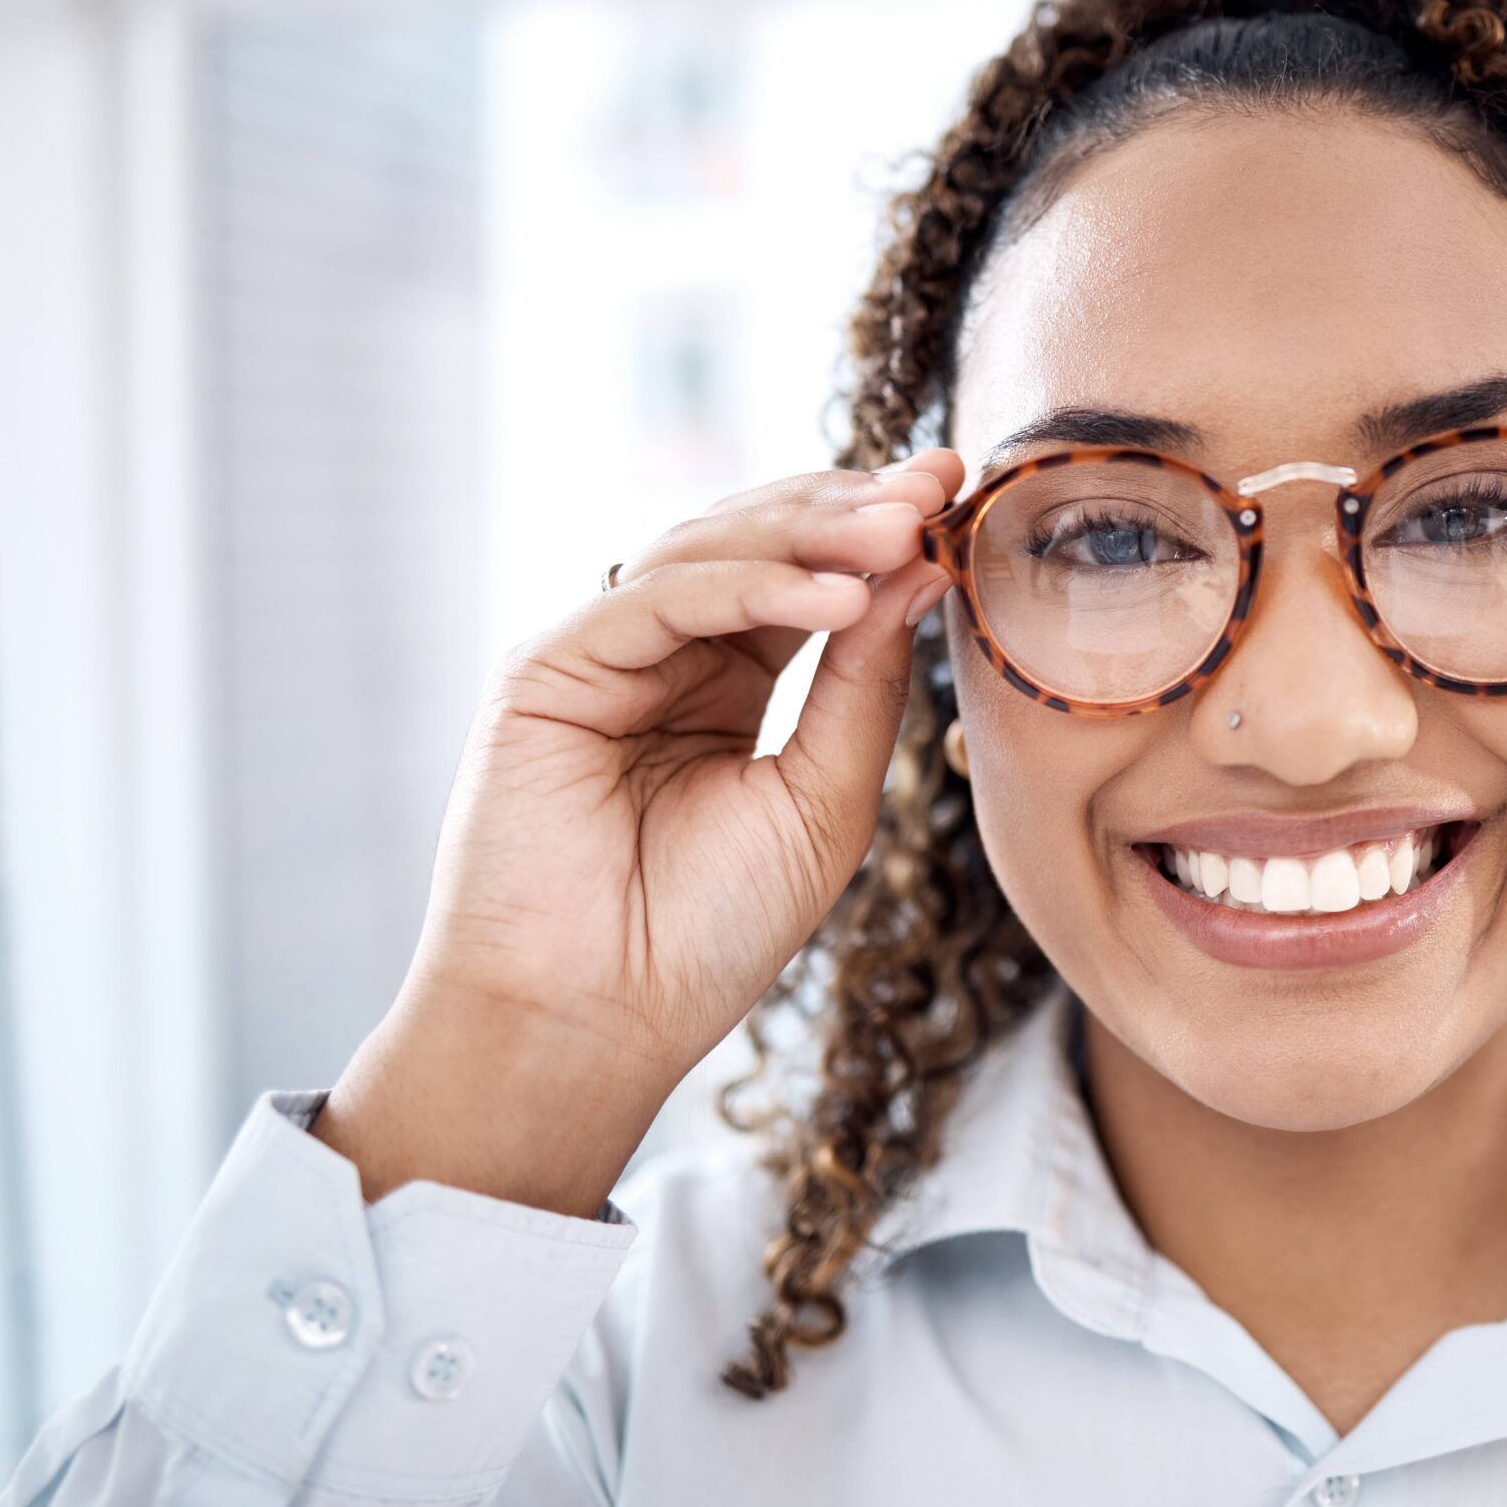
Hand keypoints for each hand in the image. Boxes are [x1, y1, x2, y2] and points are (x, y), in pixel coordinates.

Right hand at [311, 450, 961, 1214]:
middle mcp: (664, 653)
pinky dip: (750, 588)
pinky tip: (837, 598)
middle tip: (935, 484)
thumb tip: (920, 568)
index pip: (809, 576)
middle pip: (760, 542)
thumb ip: (862, 685)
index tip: (958, 488)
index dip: (878, 530)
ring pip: (710, 550)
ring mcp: (603, 652)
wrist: (596, 1022)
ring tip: (901, 532)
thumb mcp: (822, 799)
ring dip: (812, 535)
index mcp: (727, 681)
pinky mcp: (549, 667)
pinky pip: (660, 598)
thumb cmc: (706, 933)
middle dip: (851, 508)